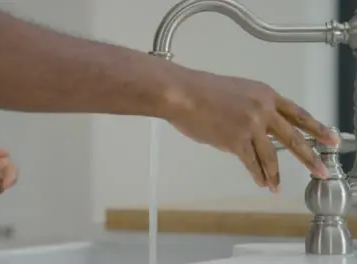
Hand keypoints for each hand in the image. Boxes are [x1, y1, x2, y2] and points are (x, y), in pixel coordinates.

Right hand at [165, 70, 338, 192]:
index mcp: (265, 94)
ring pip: (271, 155)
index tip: (331, 138)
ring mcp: (251, 126)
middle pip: (293, 137)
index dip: (316, 127)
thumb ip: (251, 108)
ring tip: (278, 186)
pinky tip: (262, 182)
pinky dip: (257, 174)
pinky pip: (251, 162)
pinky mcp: (236, 141)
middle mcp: (263, 110)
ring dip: (275, 174)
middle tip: (321, 170)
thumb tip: (254, 129)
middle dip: (309, 157)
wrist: (183, 94)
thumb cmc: (202, 90)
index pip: (297, 113)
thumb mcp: (236, 91)